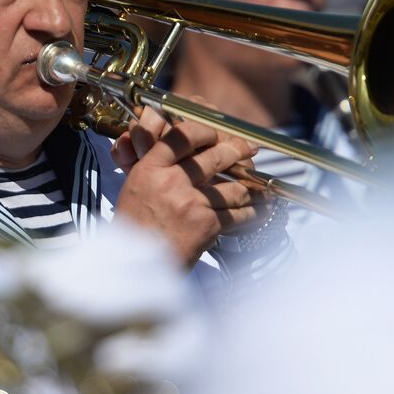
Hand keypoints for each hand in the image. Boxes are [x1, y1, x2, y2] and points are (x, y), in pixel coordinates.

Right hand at [111, 104, 261, 266]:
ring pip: (233, 186)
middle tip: (248, 148)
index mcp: (151, 169)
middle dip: (237, 150)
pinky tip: (258, 210)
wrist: (135, 264)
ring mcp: (192, 203)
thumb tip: (183, 148)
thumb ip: (157, 165)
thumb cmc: (135, 225)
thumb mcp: (136, 186)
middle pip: (215, 156)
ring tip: (257, 184)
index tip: (216, 132)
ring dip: (249, 186)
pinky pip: (238, 214)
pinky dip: (252, 212)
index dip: (205, 130)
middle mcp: (172, 182)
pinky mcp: (207, 224)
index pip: (182, 136)